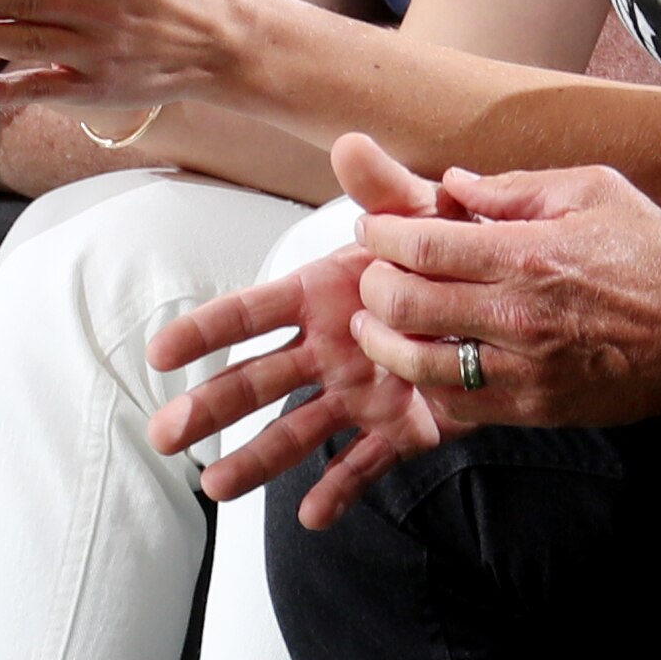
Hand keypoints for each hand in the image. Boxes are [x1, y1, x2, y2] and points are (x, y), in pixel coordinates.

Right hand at [144, 138, 463, 528]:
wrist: (501, 294)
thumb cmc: (447, 248)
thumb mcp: (422, 214)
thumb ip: (385, 188)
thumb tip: (348, 141)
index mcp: (320, 298)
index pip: (251, 314)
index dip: (205, 331)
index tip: (159, 353)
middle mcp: (327, 350)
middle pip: (256, 380)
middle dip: (209, 407)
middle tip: (165, 436)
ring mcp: (356, 393)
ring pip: (296, 430)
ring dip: (256, 458)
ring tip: (216, 488)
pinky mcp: (396, 428)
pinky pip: (365, 464)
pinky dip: (341, 491)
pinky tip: (313, 517)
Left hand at [341, 160, 660, 427]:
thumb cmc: (653, 256)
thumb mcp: (595, 191)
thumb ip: (516, 187)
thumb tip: (454, 183)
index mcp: (528, 255)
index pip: (422, 245)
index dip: (382, 234)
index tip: (374, 228)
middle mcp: (516, 315)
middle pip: (402, 304)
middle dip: (373, 285)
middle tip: (374, 273)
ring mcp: (522, 369)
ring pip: (416, 363)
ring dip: (384, 341)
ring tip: (379, 323)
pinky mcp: (532, 409)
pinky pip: (455, 403)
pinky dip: (427, 382)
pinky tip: (426, 361)